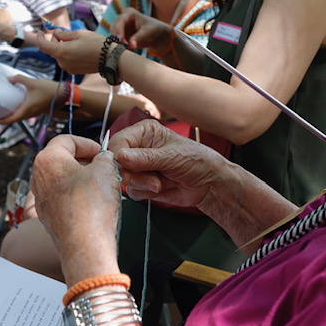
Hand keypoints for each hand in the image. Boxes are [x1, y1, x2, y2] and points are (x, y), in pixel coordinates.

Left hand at [0, 76, 56, 123]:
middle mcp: (30, 113)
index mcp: (27, 109)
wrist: (64, 94)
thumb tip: (9, 79)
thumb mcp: (32, 82)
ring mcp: (35, 112)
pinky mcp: (38, 109)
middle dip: (6, 119)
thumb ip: (19, 79)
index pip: (12, 119)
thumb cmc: (49, 90)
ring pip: (21, 117)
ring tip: (6, 110)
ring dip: (13, 115)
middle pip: (15, 119)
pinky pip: (27, 113)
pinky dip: (20, 111)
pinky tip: (19, 103)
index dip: (2, 121)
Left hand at [31, 134, 121, 282]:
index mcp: (48, 159)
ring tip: (102, 185)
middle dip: (84, 161)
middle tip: (104, 167)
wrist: (85, 245)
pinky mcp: (47, 216)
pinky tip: (94, 203)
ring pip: (62, 179)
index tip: (102, 152)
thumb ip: (105, 158)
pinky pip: (62, 198)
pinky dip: (77, 195)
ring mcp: (41, 199)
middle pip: (62, 159)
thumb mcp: (107, 170)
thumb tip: (104, 158)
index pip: (67, 140)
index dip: (88, 143)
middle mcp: (38, 178)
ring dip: (81, 179)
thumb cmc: (92, 205)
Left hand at [36, 28, 106, 74]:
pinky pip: (66, 60)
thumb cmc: (96, 43)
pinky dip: (68, 54)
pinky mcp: (74, 71)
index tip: (40, 31)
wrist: (110, 58)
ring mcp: (68, 68)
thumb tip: (55, 34)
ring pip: (59, 55)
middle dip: (56, 40)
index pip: (42, 45)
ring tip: (77, 42)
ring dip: (63, 47)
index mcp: (62, 52)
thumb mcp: (79, 33)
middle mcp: (62, 62)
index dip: (39, 37)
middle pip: (52, 49)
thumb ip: (63, 34)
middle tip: (66, 33)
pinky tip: (80, 50)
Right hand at [109, 119, 231, 209]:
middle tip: (153, 181)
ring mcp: (138, 166)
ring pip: (124, 179)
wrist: (208, 184)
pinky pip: (132, 192)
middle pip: (116, 162)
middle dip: (134, 175)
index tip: (125, 169)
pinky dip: (146, 193)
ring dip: (143, 184)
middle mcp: (138, 147)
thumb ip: (145, 158)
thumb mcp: (171, 157)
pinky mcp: (141, 183)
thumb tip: (119, 157)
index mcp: (144, 132)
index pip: (118, 142)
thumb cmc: (196, 161)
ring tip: (162, 182)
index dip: (117, 157)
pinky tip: (162, 188)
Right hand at [114, 8, 172, 55]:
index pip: (120, 21)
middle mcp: (123, 18)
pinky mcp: (120, 35)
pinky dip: (118, 45)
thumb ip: (139, 38)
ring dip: (117, 42)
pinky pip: (116, 41)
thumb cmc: (154, 30)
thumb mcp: (148, 33)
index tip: (121, 41)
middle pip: (114, 28)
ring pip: (113, 35)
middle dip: (116, 37)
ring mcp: (120, 27)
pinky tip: (124, 49)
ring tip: (124, 48)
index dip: (119, 31)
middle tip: (121, 47)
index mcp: (129, 13)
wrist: (157, 35)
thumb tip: (131, 45)